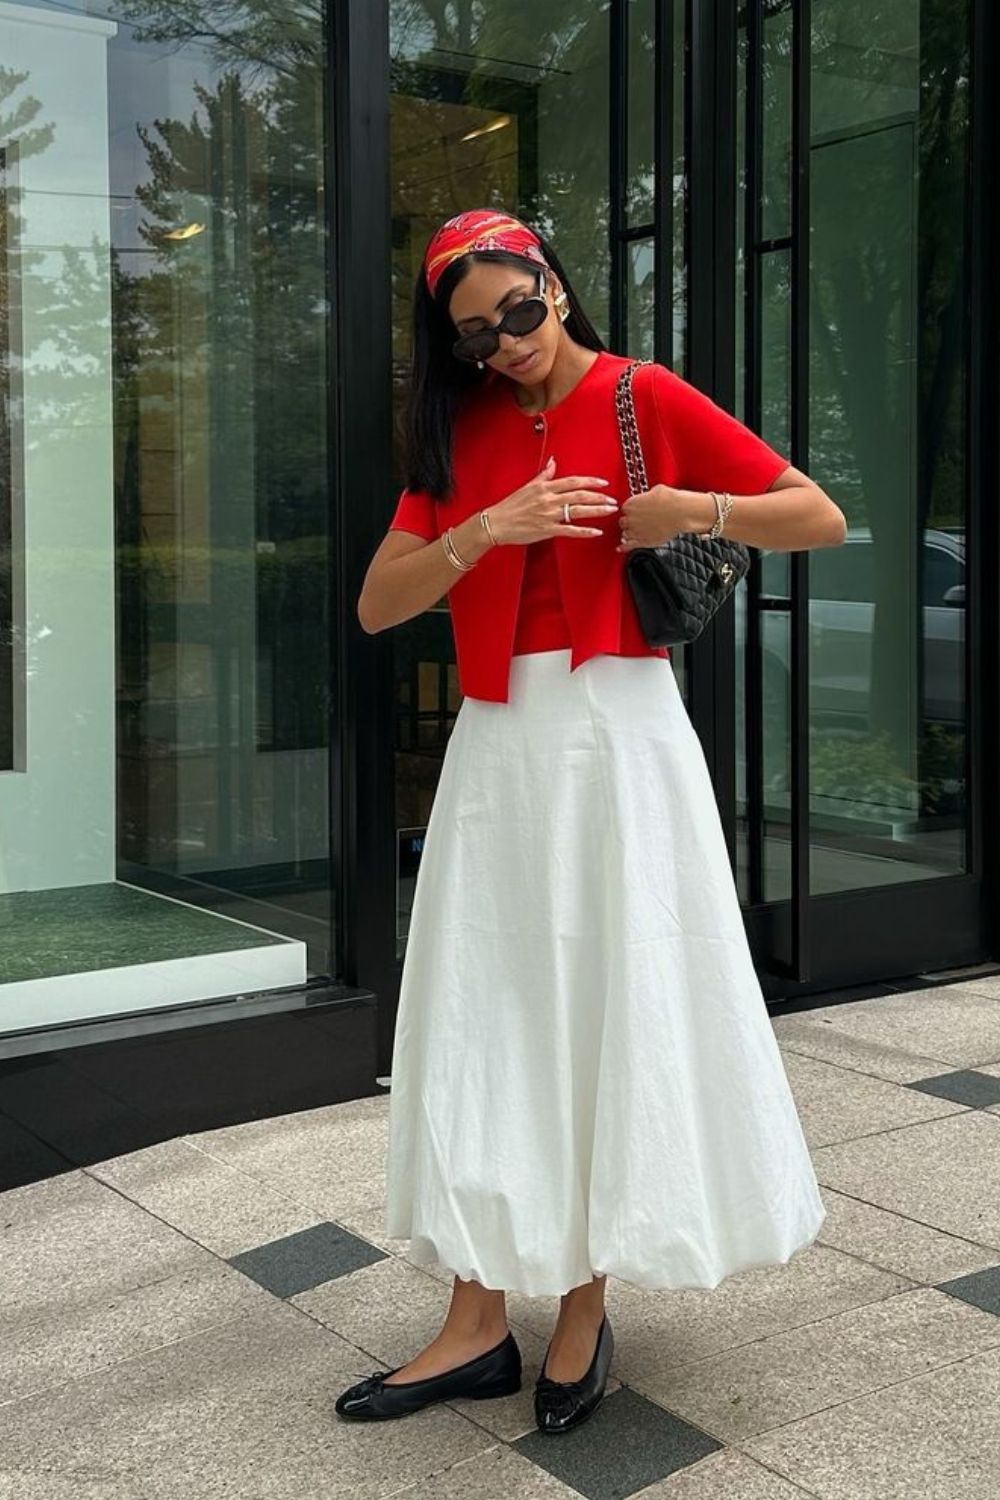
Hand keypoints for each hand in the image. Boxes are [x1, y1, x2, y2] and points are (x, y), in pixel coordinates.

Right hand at [484, 456, 620, 543]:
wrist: (496, 523)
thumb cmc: (510, 506)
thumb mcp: (527, 486)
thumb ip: (544, 476)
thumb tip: (553, 462)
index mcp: (545, 488)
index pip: (572, 482)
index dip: (590, 481)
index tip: (603, 483)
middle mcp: (549, 500)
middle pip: (579, 495)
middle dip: (599, 497)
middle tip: (613, 499)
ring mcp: (549, 515)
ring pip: (578, 511)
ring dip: (597, 510)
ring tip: (610, 510)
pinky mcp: (547, 530)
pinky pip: (570, 530)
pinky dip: (584, 531)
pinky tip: (596, 532)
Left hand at [616, 484, 688, 551]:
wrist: (682, 512)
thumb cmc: (671, 499)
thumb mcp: (655, 490)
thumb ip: (646, 496)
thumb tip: (647, 497)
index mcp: (631, 504)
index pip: (625, 509)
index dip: (631, 510)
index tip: (637, 512)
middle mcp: (630, 518)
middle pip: (623, 522)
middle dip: (629, 522)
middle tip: (638, 522)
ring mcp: (635, 531)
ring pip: (625, 534)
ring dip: (629, 533)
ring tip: (637, 532)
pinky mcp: (643, 542)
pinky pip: (629, 546)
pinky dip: (624, 547)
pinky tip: (621, 548)